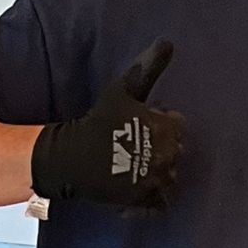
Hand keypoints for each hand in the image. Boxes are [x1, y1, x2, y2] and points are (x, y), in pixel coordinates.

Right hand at [30, 40, 186, 210]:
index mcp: (167, 130)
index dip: (161, 125)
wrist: (70, 157)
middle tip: (137, 148)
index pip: (178, 127)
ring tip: (136, 169)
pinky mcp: (141, 201)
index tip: (144, 126)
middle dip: (160, 149)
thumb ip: (147, 68)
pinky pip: (158, 205)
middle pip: (175, 154)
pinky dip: (151, 201)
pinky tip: (138, 192)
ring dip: (157, 174)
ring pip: (168, 179)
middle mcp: (166, 157)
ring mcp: (154, 181)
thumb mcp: (123, 90)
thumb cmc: (97, 122)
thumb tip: (167, 42)